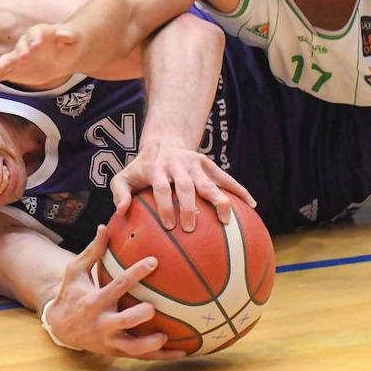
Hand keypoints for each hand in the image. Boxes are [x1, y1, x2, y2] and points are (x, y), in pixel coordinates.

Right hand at [0, 22, 81, 85]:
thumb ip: (68, 36)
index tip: (37, 46)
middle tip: (21, 59)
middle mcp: (25, 43)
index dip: (36, 39)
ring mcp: (18, 56)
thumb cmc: (68, 44)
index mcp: (39, 33)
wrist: (62, 54)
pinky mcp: (15, 69)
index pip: (36, 34)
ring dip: (1, 65)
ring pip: (8, 60)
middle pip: (20, 47)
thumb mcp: (72, 38)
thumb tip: (64, 34)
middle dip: (19, 53)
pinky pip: (3, 72)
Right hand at [44, 225, 185, 358]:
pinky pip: (141, 357)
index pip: (117, 286)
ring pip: (131, 348)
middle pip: (122, 322)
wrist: (61, 327)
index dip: (135, 274)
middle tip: (154, 307)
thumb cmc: (72, 293)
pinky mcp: (117, 352)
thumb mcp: (75, 271)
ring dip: (150, 345)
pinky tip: (182, 352)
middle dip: (138, 315)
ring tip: (168, 338)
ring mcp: (110, 341)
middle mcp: (102, 323)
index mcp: (94, 301)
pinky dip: (160, 357)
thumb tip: (104, 226)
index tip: (154, 261)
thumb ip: (92, 251)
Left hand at [111, 141, 255, 231]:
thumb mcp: (124, 176)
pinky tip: (251, 205)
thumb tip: (121, 211)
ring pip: (208, 182)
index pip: (161, 187)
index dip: (166, 205)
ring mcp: (196, 164)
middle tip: (192, 228)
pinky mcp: (209, 165)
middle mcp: (178, 165)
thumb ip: (119, 192)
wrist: (163, 142)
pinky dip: (239, 190)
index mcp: (157, 168)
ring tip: (226, 220)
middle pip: (186, 186)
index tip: (169, 226)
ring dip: (218, 200)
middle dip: (190, 206)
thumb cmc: (142, 168)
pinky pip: (226, 178)